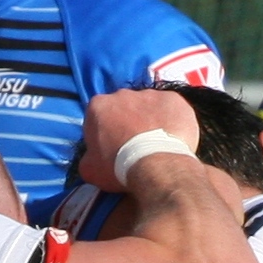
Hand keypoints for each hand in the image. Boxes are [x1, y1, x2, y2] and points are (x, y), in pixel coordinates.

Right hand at [76, 87, 201, 189]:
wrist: (156, 166)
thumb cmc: (118, 168)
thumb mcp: (90, 169)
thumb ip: (88, 157)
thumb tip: (91, 157)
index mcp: (98, 106)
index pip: (98, 116)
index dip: (104, 132)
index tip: (111, 147)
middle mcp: (122, 93)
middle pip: (124, 107)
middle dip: (127, 122)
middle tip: (135, 145)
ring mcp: (150, 94)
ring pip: (148, 106)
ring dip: (150, 120)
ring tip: (156, 143)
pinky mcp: (174, 99)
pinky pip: (171, 108)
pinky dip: (171, 120)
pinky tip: (173, 138)